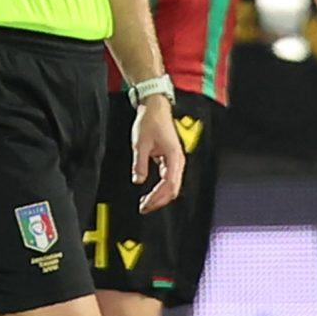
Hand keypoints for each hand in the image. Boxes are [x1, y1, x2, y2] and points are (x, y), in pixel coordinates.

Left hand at [131, 95, 186, 213]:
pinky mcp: (170, 158)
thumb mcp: (140, 143)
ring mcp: (175, 160)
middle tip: (145, 208)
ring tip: (146, 203)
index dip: (158, 198)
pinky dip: (160, 188)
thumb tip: (138, 180)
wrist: (155, 107)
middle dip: (159, 201)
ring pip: (171, 185)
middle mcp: (178, 160)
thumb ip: (140, 163)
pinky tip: (150, 192)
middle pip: (173, 189)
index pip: (169, 185)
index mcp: (174, 156)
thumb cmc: (150, 121)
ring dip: (159, 196)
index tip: (146, 204)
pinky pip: (168, 178)